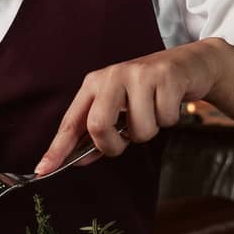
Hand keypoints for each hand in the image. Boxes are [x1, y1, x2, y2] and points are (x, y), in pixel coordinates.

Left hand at [35, 40, 225, 173]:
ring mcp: (140, 74)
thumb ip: (99, 131)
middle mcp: (113, 76)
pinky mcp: (166, 76)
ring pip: (139, 129)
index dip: (57, 148)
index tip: (43, 170)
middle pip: (99, 126)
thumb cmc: (150, 90)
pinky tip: (169, 102)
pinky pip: (165, 119)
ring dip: (150, 131)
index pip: (71, 122)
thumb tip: (79, 158)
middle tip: (126, 140)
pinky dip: (170, 119)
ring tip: (153, 111)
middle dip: (114, 145)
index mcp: (95, 84)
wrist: (189, 64)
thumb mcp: (120, 107)